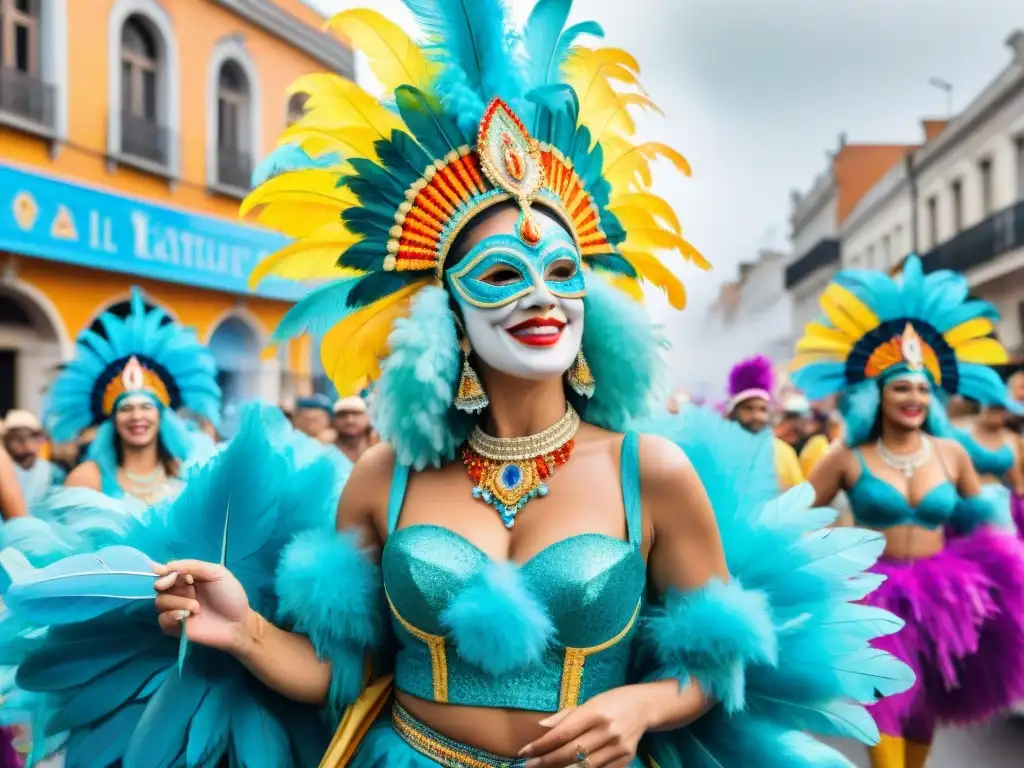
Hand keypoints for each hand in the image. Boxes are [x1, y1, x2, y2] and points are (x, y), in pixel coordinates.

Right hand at [153, 559, 251, 653]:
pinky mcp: (175, 627)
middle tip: (187, 587)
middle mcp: (180, 593)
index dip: (166, 571)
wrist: (238, 623)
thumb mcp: (217, 573)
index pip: (168, 571)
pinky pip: (162, 619)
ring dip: (177, 602)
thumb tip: (167, 565)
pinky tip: (186, 616)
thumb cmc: (231, 596)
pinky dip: (171, 616)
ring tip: (196, 607)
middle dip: (168, 584)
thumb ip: (193, 566)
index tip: (168, 572)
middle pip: (160, 585)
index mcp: (188, 578)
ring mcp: (176, 610)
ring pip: (160, 602)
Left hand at [519, 686, 650, 767]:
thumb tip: (541, 727)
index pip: (562, 733)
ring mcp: (618, 747)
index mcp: (595, 712)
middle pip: (570, 753)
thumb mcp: (588, 702)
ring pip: (583, 767)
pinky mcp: (625, 760)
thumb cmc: (610, 702)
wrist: (644, 707)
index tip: (524, 752)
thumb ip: (565, 716)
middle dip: (546, 761)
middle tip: (529, 764)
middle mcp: (607, 730)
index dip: (541, 745)